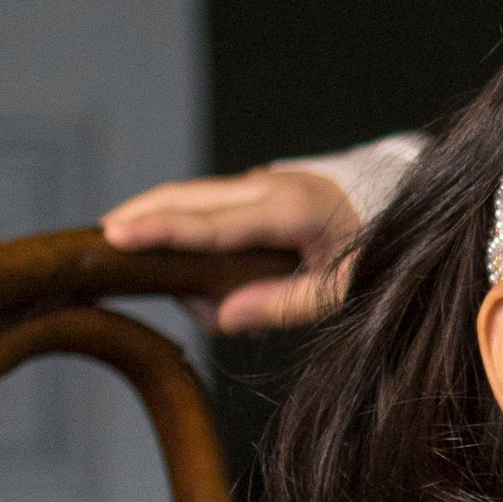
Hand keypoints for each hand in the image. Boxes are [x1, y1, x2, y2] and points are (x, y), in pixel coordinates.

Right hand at [101, 163, 361, 332]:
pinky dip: (186, 230)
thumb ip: (286, 303)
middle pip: (186, 196)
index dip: (160, 231)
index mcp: (290, 209)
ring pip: (192, 198)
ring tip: (147, 271)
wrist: (406, 204)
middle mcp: (268, 187)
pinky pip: (209, 208)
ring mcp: (261, 184)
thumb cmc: (380, 248)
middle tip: (96, 242)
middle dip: (139, 216)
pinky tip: (184, 269)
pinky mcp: (258, 193)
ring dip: (161, 226)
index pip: (210, 222)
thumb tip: (223, 317)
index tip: (114, 235)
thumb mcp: (345, 287)